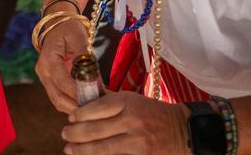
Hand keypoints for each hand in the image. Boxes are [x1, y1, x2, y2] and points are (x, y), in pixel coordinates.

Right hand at [35, 17, 94, 114]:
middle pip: (57, 97)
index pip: (62, 82)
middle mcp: (43, 71)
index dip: (77, 93)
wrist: (58, 25)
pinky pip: (60, 98)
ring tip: (94, 110)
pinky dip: (72, 104)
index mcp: (48, 59)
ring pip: (57, 101)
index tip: (94, 100)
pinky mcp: (50, 82)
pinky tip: (87, 104)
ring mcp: (44, 78)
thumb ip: (86, 59)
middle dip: (76, 107)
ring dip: (75, 108)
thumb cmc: (69, 30)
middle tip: (96, 111)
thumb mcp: (79, 38)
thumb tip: (96, 82)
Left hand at [62, 91, 190, 154]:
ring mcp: (137, 141)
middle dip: (74, 134)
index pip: (95, 108)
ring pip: (101, 148)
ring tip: (69, 149)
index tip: (70, 118)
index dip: (78, 115)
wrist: (185, 131)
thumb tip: (82, 103)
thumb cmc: (154, 114)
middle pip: (94, 130)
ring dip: (81, 150)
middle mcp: (132, 121)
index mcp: (128, 102)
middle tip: (64, 134)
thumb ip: (110, 102)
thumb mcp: (133, 100)